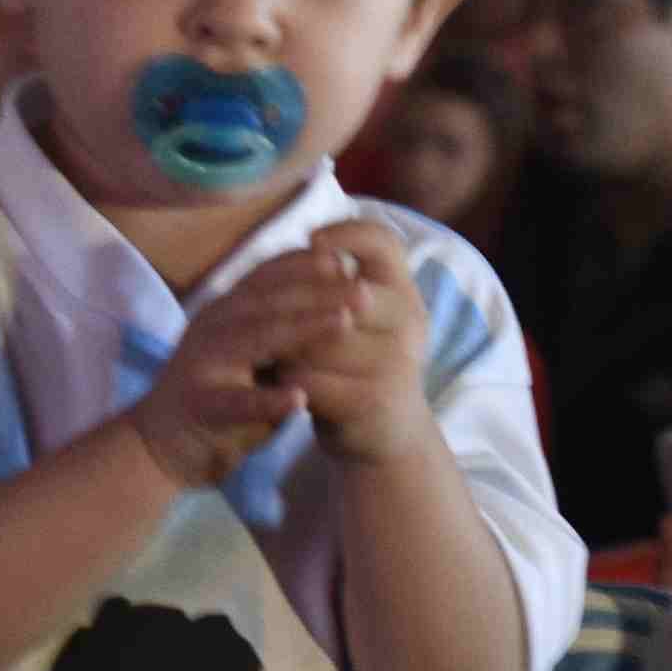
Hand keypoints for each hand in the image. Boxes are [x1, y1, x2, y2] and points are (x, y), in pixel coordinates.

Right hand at [123, 270, 347, 490]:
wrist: (159, 444)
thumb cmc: (217, 393)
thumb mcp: (249, 351)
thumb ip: (281, 327)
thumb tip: (337, 298)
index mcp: (227, 310)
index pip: (269, 276)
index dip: (308, 265)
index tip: (352, 260)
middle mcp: (214, 326)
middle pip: (272, 300)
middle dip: (321, 291)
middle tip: (367, 290)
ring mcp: (204, 364)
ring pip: (258, 339)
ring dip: (303, 330)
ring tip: (346, 324)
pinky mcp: (200, 405)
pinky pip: (236, 402)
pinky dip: (266, 400)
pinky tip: (299, 399)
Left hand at [250, 224, 442, 467]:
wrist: (385, 437)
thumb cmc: (358, 368)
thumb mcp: (360, 322)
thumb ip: (340, 287)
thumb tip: (307, 245)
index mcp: (405, 294)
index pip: (384, 243)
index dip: (347, 233)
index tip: (310, 237)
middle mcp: (409, 321)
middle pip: (343, 290)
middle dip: (300, 299)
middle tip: (263, 306)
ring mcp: (397, 362)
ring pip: (323, 337)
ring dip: (286, 342)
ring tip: (262, 346)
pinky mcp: (374, 400)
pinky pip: (314, 380)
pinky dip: (287, 380)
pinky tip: (274, 378)